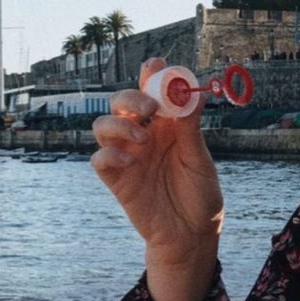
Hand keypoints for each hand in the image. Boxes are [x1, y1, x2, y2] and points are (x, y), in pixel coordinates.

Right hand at [91, 58, 222, 300]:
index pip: (151, 91)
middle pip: (120, 102)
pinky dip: (109, 155)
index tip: (155, 65)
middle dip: (130, 97)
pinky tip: (129, 161)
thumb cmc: (200, 196)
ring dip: (118, 124)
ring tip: (142, 138)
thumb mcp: (200, 160)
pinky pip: (99, 159)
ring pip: (102, 126)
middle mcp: (142, 136)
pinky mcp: (116, 179)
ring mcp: (126, 156)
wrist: (191, 235)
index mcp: (165, 125)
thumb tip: (192, 94)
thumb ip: (190, 129)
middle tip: (149, 108)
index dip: (149, 75)